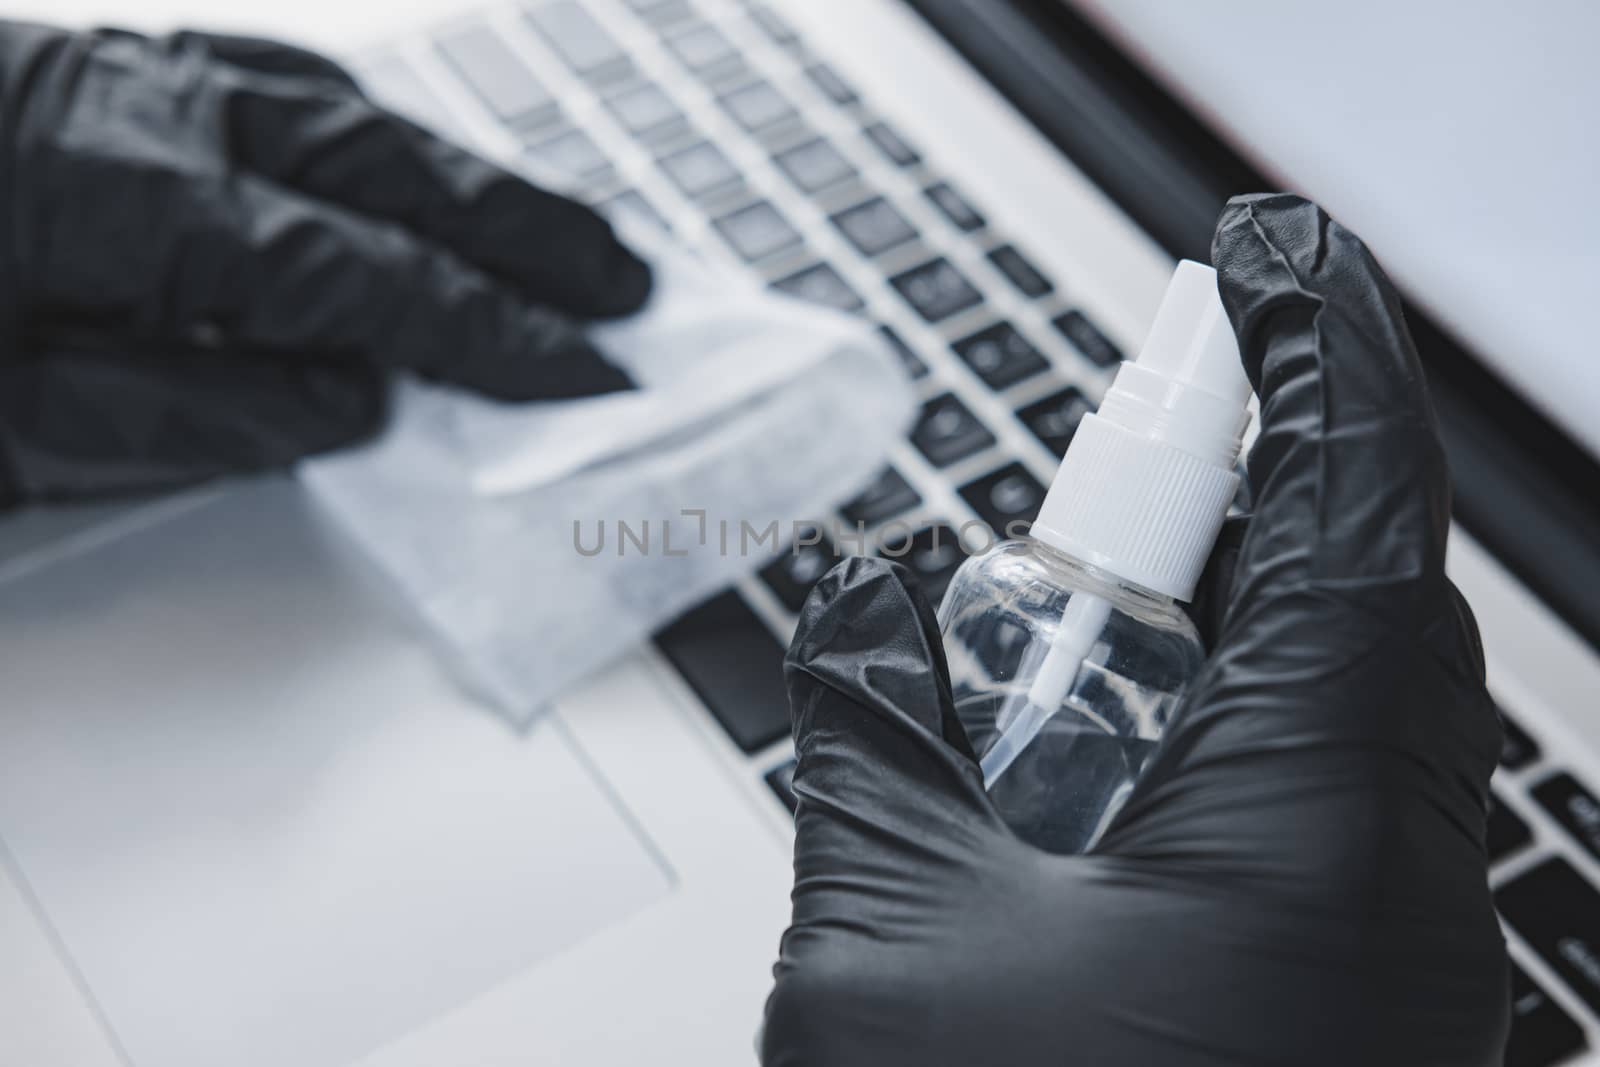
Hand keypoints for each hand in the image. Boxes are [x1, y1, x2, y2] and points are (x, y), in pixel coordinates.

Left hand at [0, 23, 649, 504]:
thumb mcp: (9, 426)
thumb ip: (196, 418)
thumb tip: (359, 404)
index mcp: (122, 199)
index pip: (369, 276)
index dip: (493, 331)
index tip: (582, 373)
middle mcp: (144, 113)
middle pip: (388, 169)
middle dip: (522, 232)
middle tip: (621, 283)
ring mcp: (129, 76)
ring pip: (346, 111)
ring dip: (462, 175)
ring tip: (554, 230)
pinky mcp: (110, 74)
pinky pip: (278, 80)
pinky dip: (369, 128)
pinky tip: (417, 160)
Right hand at [762, 194, 1508, 1065]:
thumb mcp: (896, 950)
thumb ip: (874, 746)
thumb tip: (859, 626)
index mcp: (1312, 843)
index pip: (1351, 520)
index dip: (1315, 361)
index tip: (1267, 266)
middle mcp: (1395, 887)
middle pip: (1332, 616)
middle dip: (1194, 550)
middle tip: (1064, 559)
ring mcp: (1391, 951)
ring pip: (1311, 724)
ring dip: (1175, 688)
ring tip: (1033, 772)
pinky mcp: (1354, 998)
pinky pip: (1302, 814)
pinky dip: (1195, 773)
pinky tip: (1074, 834)